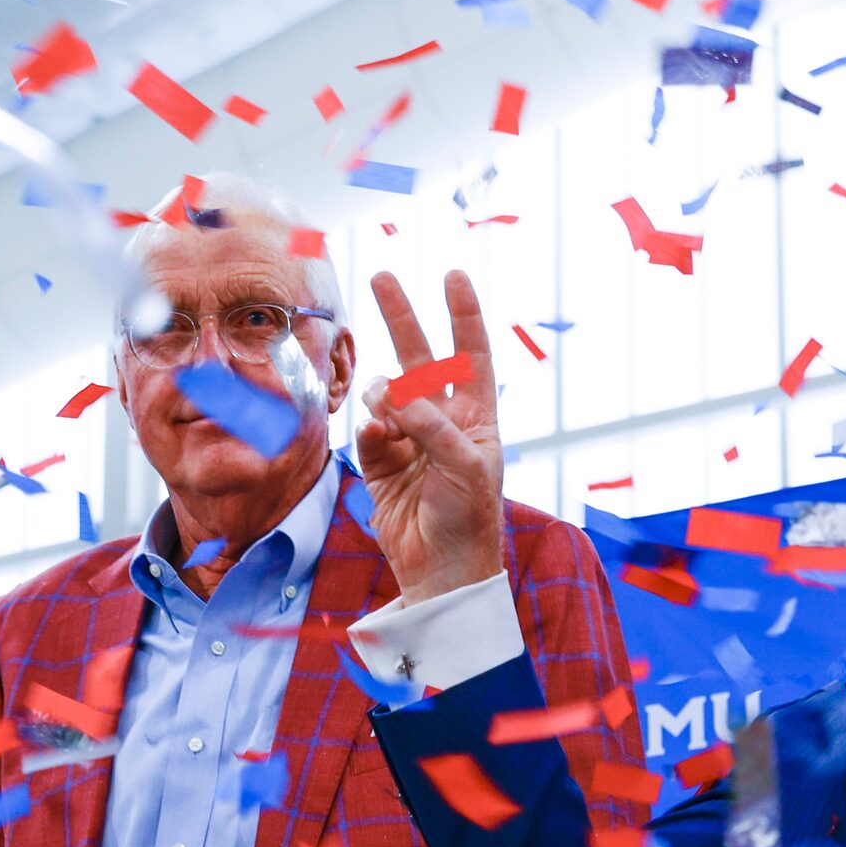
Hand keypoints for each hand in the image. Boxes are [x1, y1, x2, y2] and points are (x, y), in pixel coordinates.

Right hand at [356, 269, 505, 603]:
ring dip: (384, 399)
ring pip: (387, 395)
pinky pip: (368, 430)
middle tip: (381, 278)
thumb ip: (433, 427)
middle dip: (401, 317)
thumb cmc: (469, 520)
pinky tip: (382, 444)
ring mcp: (410, 439)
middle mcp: (444, 420)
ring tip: (391, 423)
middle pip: (420, 357)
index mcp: (477, 416)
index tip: (453, 275)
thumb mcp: (466, 468)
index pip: (471, 353)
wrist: (441, 571)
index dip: (463, 314)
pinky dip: (371, 432)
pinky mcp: (381, 462)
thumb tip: (396, 398)